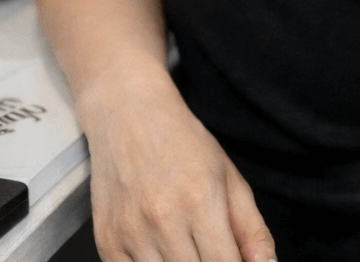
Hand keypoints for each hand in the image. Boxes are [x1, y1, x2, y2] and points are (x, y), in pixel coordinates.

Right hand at [80, 69, 276, 261]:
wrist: (128, 113)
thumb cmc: (183, 143)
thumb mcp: (228, 176)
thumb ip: (252, 228)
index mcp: (201, 199)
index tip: (232, 259)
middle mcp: (164, 218)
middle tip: (210, 247)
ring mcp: (131, 232)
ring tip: (186, 246)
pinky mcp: (106, 241)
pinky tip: (160, 249)